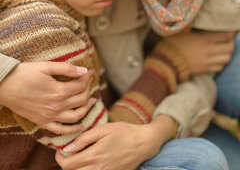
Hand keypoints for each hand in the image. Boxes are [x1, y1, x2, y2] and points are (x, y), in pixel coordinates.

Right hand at [0, 61, 94, 133]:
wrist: (5, 86)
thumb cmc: (24, 73)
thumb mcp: (46, 66)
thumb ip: (66, 68)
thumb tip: (84, 70)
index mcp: (58, 91)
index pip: (80, 85)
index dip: (87, 77)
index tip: (90, 71)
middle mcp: (56, 106)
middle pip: (81, 99)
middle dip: (88, 89)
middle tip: (88, 81)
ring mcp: (49, 116)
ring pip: (76, 116)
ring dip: (86, 108)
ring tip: (92, 100)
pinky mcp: (42, 121)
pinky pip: (60, 130)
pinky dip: (72, 129)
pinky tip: (80, 124)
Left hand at [55, 115, 174, 169]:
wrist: (143, 143)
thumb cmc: (123, 132)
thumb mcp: (103, 129)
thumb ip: (84, 138)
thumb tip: (67, 148)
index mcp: (94, 156)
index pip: (67, 165)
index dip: (59, 158)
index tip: (60, 150)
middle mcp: (97, 169)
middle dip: (66, 164)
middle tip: (69, 153)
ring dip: (77, 168)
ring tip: (79, 157)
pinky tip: (90, 162)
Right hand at [167, 30, 234, 73]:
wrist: (166, 61)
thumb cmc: (173, 43)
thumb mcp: (183, 31)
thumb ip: (195, 26)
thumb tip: (201, 20)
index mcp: (204, 39)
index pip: (226, 36)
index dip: (231, 32)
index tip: (231, 30)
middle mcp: (209, 50)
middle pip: (229, 48)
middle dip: (230, 43)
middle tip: (227, 40)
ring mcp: (208, 61)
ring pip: (226, 59)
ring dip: (226, 54)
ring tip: (222, 50)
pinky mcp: (205, 70)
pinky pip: (219, 67)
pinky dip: (220, 63)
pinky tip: (216, 59)